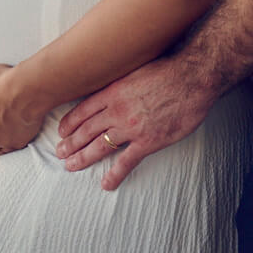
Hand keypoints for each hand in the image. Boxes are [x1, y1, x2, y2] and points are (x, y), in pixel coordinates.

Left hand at [55, 56, 216, 189]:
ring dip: (83, 158)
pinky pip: (126, 162)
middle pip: (87, 130)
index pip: (83, 110)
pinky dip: (115, 174)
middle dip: (71, 143)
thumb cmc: (167, 69)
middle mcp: (117, 110)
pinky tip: (106, 184)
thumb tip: (112, 87)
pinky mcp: (148, 141)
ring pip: (100, 146)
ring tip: (71, 166)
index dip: (70, 122)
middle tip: (60, 153)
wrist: (192, 78)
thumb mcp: (135, 68)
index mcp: (113, 91)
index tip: (61, 132)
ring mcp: (131, 127)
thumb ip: (121, 81)